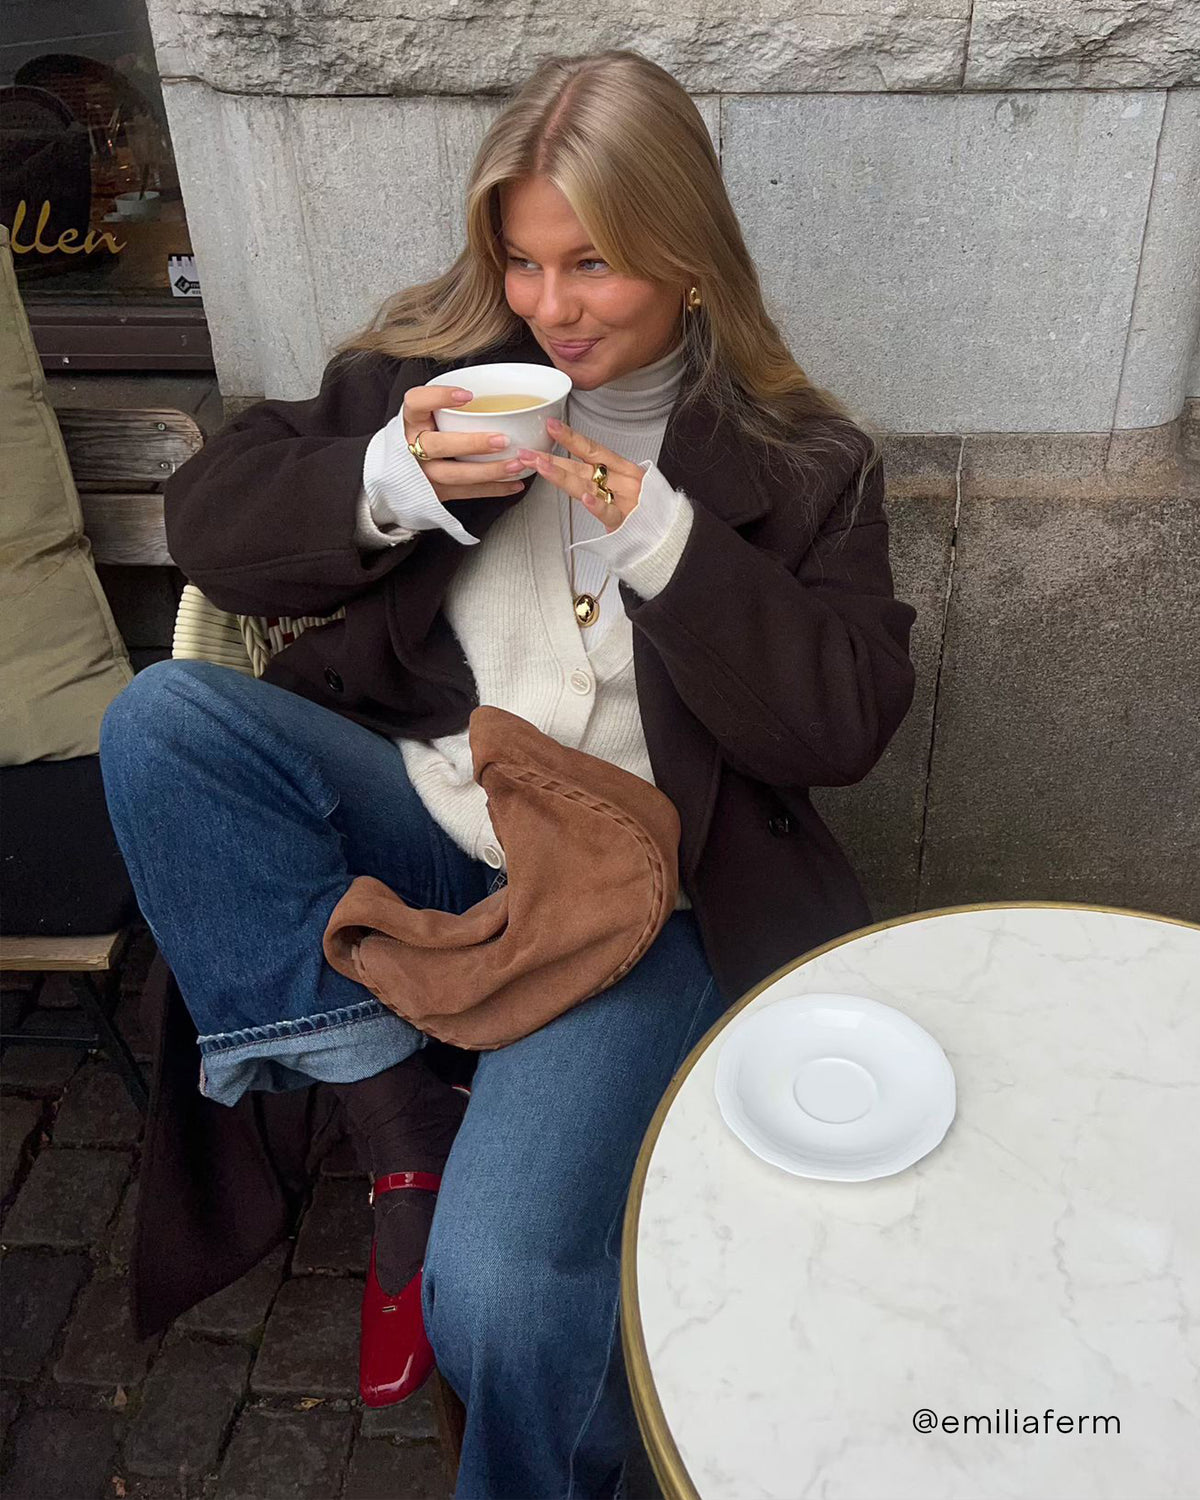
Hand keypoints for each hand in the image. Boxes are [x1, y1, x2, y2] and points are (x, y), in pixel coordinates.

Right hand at [402, 385, 528, 502]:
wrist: (405, 471)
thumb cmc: (428, 433)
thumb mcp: (432, 414)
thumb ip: (454, 405)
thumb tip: (500, 394)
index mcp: (412, 421)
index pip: (416, 402)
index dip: (438, 397)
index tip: (467, 394)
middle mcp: (413, 447)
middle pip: (437, 445)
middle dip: (472, 444)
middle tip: (501, 440)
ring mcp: (424, 473)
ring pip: (454, 475)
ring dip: (488, 471)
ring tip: (514, 465)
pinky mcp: (437, 493)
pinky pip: (467, 493)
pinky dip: (494, 489)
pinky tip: (513, 483)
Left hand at [517, 418, 642, 532]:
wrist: (669, 532)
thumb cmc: (648, 510)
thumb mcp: (626, 488)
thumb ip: (603, 479)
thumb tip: (574, 470)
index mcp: (622, 469)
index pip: (591, 449)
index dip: (570, 437)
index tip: (550, 426)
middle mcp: (621, 480)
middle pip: (581, 467)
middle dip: (551, 459)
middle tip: (527, 452)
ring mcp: (623, 499)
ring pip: (588, 486)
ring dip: (563, 476)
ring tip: (542, 466)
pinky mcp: (626, 523)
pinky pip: (610, 513)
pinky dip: (598, 506)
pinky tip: (587, 498)